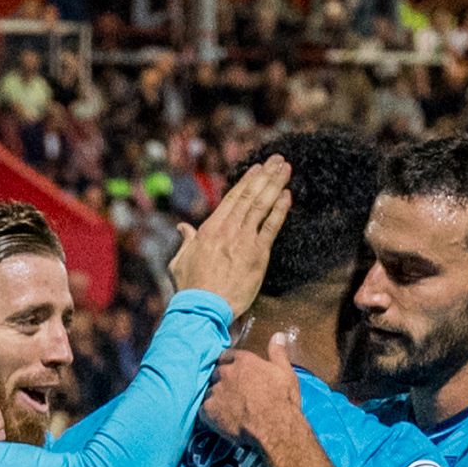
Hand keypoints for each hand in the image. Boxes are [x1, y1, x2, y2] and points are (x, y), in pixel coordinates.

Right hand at [166, 156, 290, 316]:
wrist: (203, 306)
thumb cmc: (191, 289)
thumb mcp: (180, 261)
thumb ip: (186, 241)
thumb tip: (183, 228)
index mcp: (210, 228)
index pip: (232, 198)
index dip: (247, 181)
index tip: (258, 168)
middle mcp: (228, 229)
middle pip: (249, 196)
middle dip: (265, 175)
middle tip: (278, 160)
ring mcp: (243, 240)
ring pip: (261, 205)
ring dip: (275, 184)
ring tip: (286, 168)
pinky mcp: (257, 254)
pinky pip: (271, 227)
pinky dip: (279, 210)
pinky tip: (287, 195)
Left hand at [200, 332, 305, 445]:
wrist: (274, 428)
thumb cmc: (282, 400)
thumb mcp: (285, 373)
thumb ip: (278, 353)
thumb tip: (278, 335)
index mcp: (244, 361)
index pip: (227, 356)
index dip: (229, 364)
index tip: (234, 372)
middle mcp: (226, 372)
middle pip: (217, 373)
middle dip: (222, 381)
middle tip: (232, 394)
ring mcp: (216, 391)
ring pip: (210, 392)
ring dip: (216, 398)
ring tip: (227, 409)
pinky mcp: (209, 410)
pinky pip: (204, 410)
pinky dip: (210, 414)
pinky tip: (221, 420)